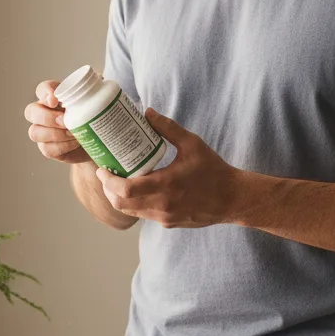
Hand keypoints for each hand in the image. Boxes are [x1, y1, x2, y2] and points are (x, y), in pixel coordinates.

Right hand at [24, 80, 91, 164]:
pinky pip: (47, 149)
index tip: (55, 99)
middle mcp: (43, 113)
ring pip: (35, 132)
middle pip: (31, 112)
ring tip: (74, 134)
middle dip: (46, 117)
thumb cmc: (95, 115)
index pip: (42, 89)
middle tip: (64, 121)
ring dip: (55, 134)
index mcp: (54, 97)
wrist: (98, 141)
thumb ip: (95, 86)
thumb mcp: (97, 98)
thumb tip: (100, 78)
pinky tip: (74, 142)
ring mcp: (43, 132)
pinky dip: (62, 146)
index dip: (46, 92)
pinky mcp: (48, 149)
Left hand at [95, 108, 241, 227]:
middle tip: (106, 174)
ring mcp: (164, 217)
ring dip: (119, 198)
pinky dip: (135, 203)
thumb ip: (168, 128)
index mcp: (166, 185)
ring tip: (117, 181)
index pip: (125, 189)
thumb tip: (147, 112)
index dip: (108, 181)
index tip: (102, 169)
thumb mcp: (192, 144)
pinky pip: (144, 214)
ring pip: (131, 211)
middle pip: (122, 204)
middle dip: (108, 190)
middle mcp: (162, 205)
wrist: (232, 198)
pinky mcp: (168, 223)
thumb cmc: (213, 170)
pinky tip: (138, 189)